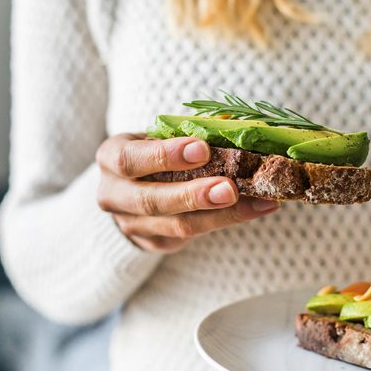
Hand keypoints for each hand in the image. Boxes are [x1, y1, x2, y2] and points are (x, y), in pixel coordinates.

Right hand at [95, 133, 278, 252]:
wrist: (131, 189)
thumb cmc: (154, 152)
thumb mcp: (160, 136)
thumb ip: (190, 132)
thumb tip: (236, 126)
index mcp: (111, 158)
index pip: (130, 159)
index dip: (164, 156)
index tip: (202, 149)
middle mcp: (114, 195)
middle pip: (151, 201)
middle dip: (194, 195)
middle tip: (230, 188)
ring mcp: (132, 225)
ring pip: (178, 226)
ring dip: (222, 215)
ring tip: (259, 202)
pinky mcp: (155, 243)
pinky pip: (193, 237)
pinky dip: (228, 221)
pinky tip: (257, 208)